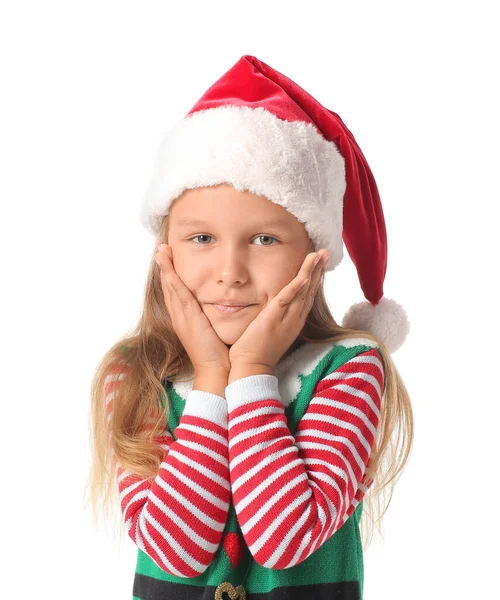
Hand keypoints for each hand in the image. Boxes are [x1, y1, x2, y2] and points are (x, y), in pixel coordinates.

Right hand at [155, 244, 230, 374]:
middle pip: (168, 287)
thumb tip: (221, 305)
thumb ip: (213, 317)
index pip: (175, 293)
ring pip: (170, 289)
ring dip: (165, 269)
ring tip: (161, 251)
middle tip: (161, 249)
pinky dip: (172, 281)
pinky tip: (169, 269)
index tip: (169, 259)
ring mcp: (182, 319)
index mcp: (185, 320)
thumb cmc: (219, 354)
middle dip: (165, 267)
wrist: (217, 372)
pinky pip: (179, 297)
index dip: (170, 275)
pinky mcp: (189, 321)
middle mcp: (180, 318)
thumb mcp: (214, 330)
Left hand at [228, 249, 328, 370]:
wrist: (251, 369)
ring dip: (311, 272)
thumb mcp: (271, 331)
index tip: (319, 264)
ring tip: (319, 255)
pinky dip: (296, 287)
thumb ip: (274, 318)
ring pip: (302, 291)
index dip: (314, 279)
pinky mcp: (273, 320)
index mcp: (294, 321)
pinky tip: (304, 275)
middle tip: (325, 253)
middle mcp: (294, 319)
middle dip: (318, 270)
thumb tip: (272, 308)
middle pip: (310, 290)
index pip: (306, 296)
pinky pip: (286, 300)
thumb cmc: (256, 352)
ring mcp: (286, 319)